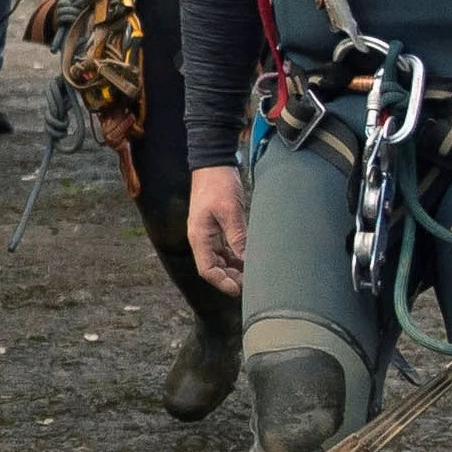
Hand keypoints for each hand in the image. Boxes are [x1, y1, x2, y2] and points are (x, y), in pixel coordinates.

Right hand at [187, 165, 247, 293]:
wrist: (213, 162)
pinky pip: (223, 248)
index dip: (223, 282)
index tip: (240, 289)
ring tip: (252, 272)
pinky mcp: (215, 226)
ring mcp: (207, 233)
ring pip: (219, 259)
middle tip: (251, 282)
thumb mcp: (231, 212)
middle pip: (213, 267)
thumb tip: (248, 261)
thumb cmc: (219, 184)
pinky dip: (235, 256)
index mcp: (199, 237)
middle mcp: (201, 238)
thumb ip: (238, 238)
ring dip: (234, 267)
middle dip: (230, 277)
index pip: (208, 270)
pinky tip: (248, 257)